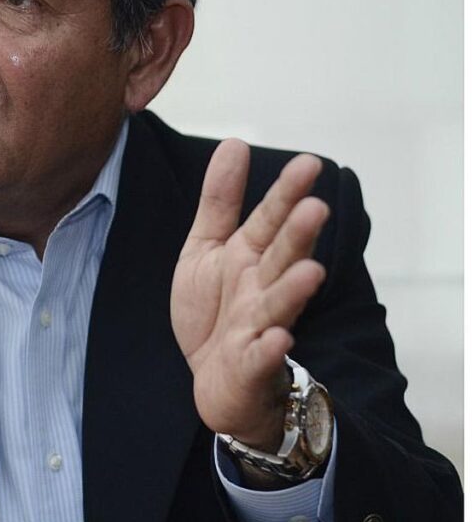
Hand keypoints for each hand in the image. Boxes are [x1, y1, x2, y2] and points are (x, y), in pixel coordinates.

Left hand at [171, 140, 329, 451]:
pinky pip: (258, 357)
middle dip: (297, 236)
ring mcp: (258, 327)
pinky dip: (268, 350)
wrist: (211, 378)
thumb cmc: (214, 309)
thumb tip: (235, 143)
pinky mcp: (248, 364)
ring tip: (310, 271)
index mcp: (249, 256)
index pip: (270, 219)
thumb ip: (220, 200)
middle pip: (281, 258)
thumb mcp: (206, 247)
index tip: (309, 163)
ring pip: (278, 305)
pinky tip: (277, 339)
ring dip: (293, 289)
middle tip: (315, 208)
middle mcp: (260, 287)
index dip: (286, 193)